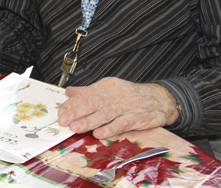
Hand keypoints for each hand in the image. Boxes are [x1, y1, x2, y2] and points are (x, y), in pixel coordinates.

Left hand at [57, 78, 180, 138]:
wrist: (159, 99)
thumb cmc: (130, 95)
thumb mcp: (109, 88)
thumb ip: (88, 91)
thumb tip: (69, 92)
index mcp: (107, 86)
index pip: (86, 94)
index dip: (72, 104)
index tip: (62, 113)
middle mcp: (115, 94)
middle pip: (93, 104)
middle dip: (77, 113)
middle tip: (64, 121)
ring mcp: (126, 106)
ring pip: (105, 114)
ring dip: (89, 122)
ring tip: (76, 127)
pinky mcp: (136, 118)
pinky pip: (121, 124)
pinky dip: (109, 129)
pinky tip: (99, 133)